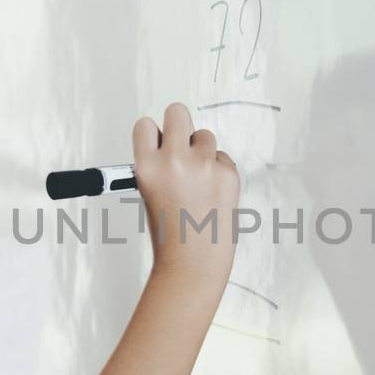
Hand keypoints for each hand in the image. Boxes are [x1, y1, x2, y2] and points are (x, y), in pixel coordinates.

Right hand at [131, 103, 239, 281]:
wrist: (194, 261)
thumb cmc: (170, 233)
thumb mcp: (149, 193)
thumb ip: (158, 164)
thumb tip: (173, 141)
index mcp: (146, 167)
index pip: (146, 125)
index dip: (154, 134)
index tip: (159, 142)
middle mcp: (174, 160)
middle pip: (178, 112)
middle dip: (180, 124)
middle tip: (183, 144)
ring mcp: (203, 165)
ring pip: (205, 136)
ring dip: (202, 151)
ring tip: (198, 182)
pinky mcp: (228, 173)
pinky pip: (223, 157)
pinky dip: (218, 170)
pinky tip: (212, 194)